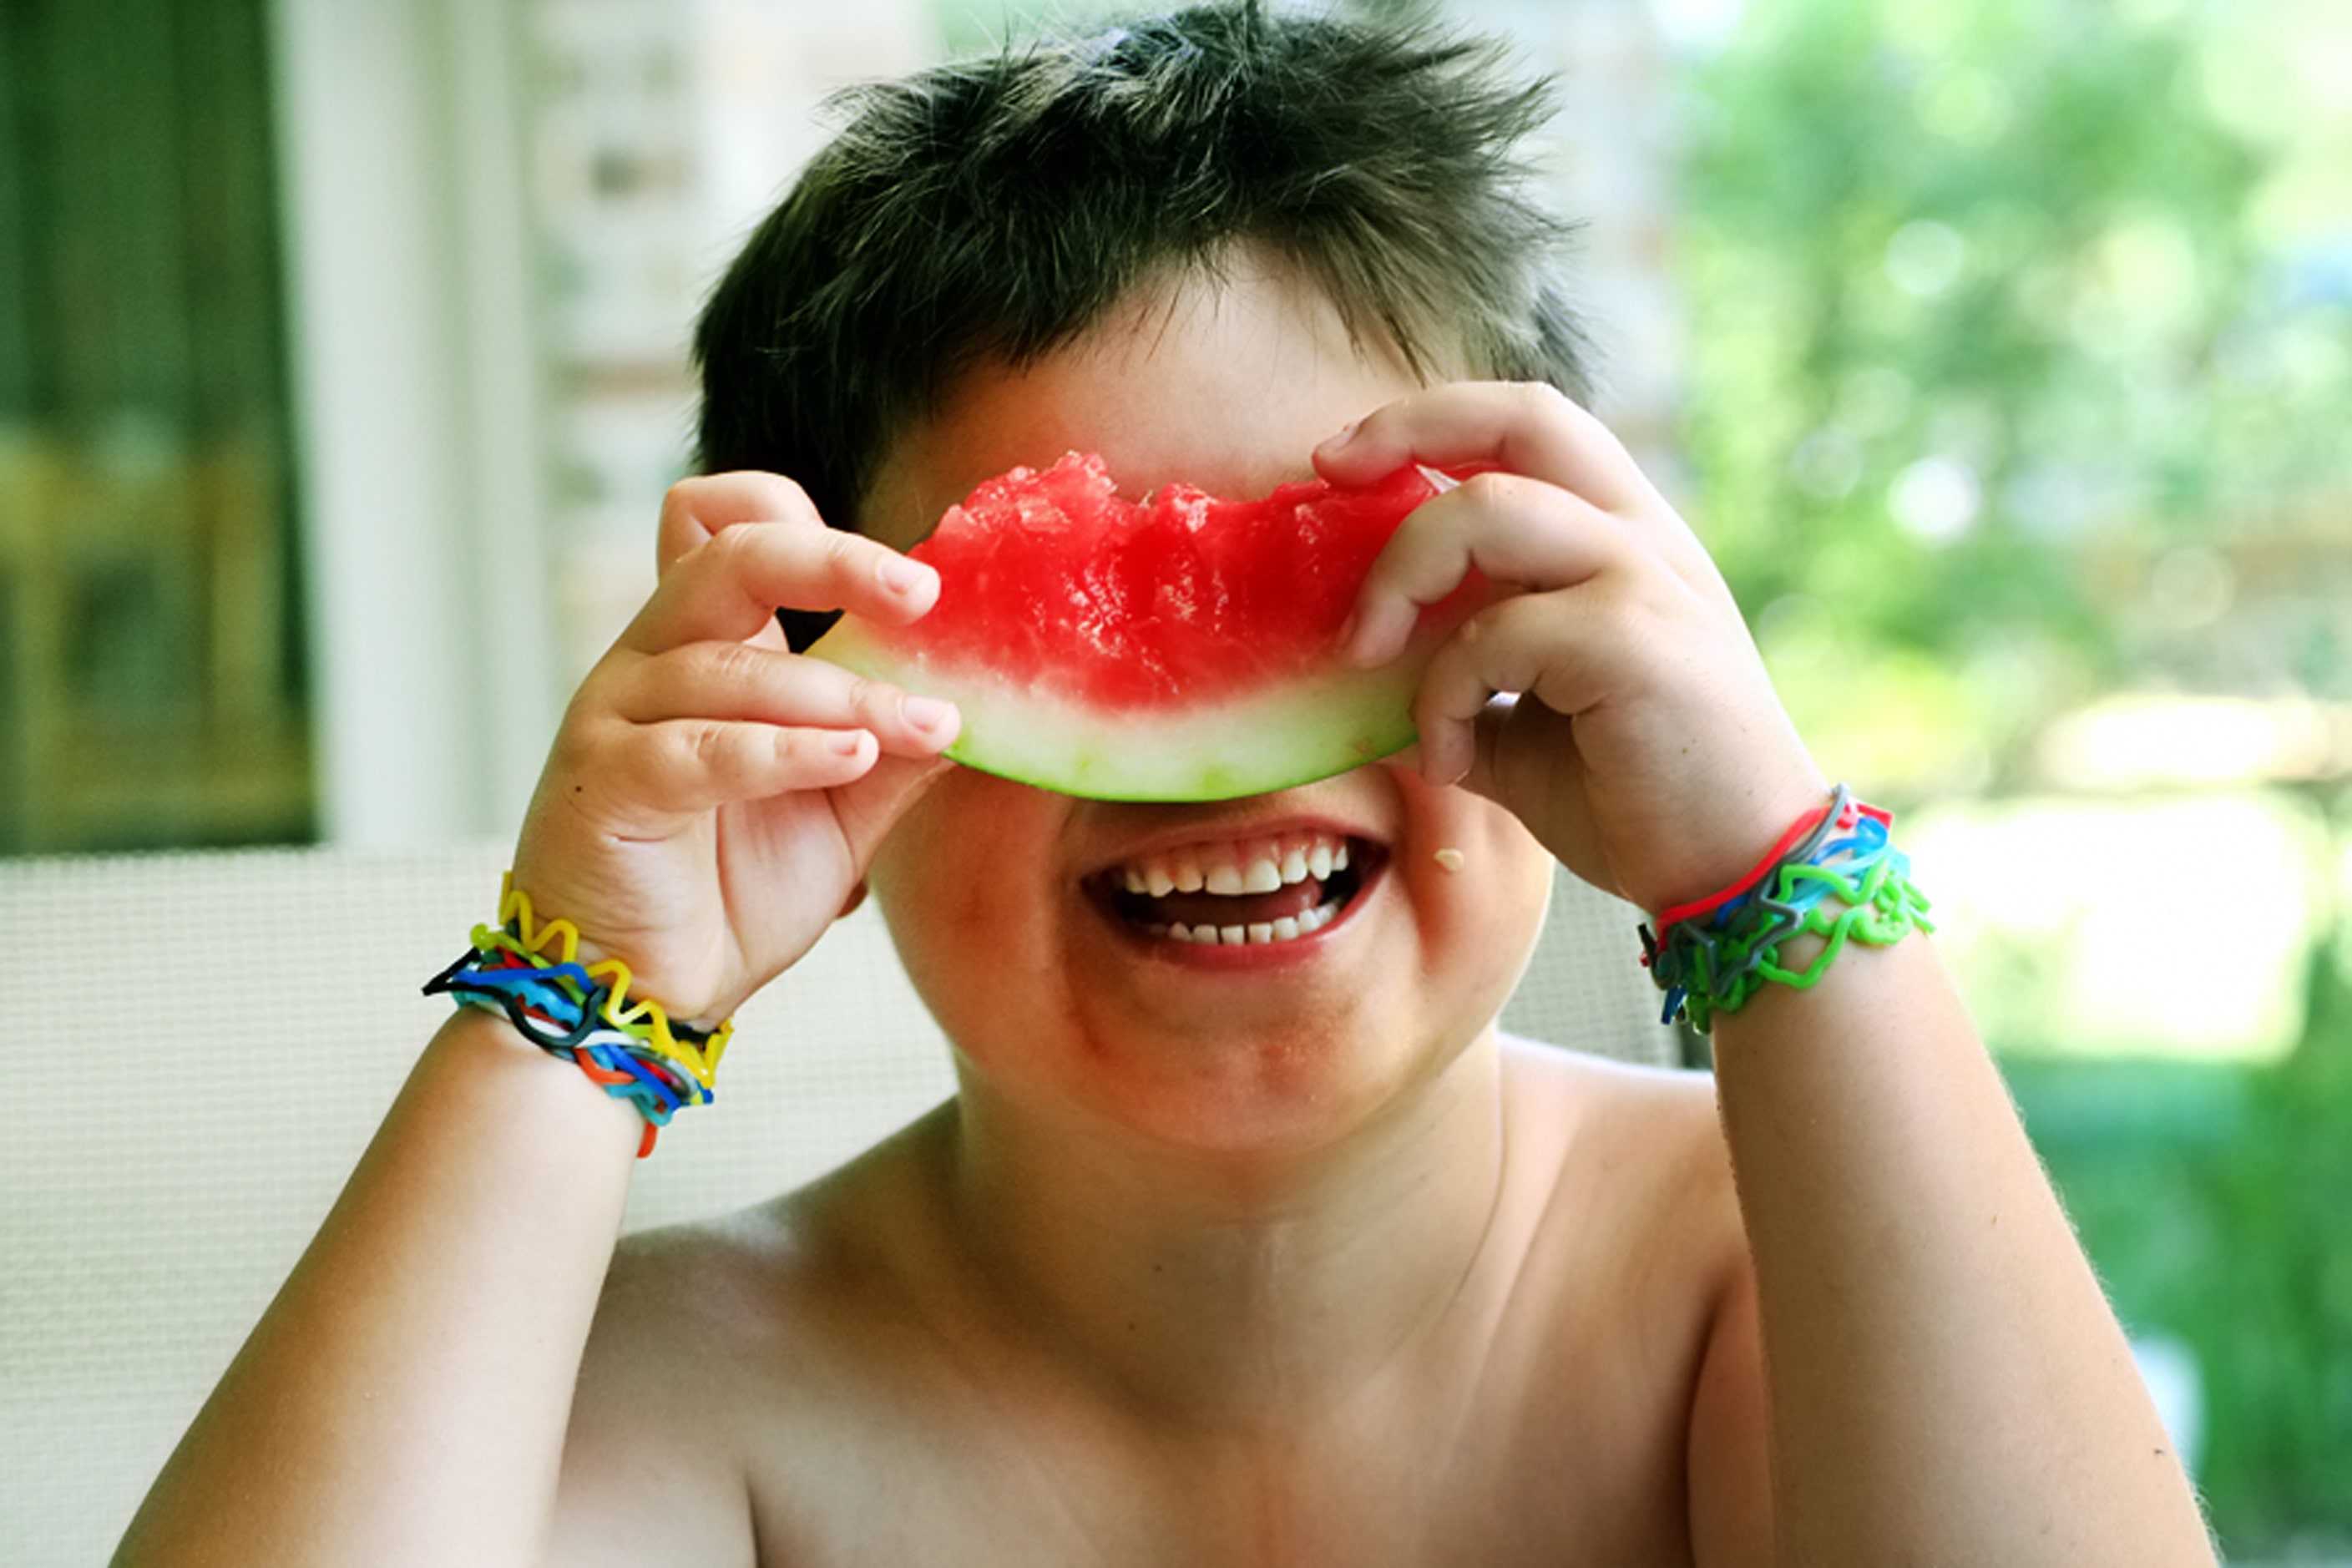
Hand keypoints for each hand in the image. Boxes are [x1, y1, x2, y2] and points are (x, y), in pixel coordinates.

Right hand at [510, 472, 959, 1021]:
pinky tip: (854, 759)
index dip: (809, 524)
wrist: (640, 994)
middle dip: (834, 562)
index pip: (723, 523)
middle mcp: (652, 660)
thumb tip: (972, 702)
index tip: (912, 578)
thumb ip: (894, 751)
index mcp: (705, 646)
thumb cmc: (727, 892)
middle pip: (730, 556)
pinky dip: (785, 751)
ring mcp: (616, 715)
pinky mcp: (604, 783)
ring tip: (926, 726)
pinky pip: (700, 749)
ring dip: (844, 696)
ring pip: (733, 668)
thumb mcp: (839, 813)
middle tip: (922, 595)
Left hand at [1317, 382, 1825, 915]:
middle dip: (1406, 428)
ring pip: (1488, 509)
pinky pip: (1492, 631)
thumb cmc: (1639, 802)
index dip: (1432, 420)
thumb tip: (1364, 673)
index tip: (1344, 460)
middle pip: (1522, 417)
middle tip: (1326, 476)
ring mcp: (1644, 580)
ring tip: (1367, 655)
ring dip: (1401, 577)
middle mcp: (1642, 538)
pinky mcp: (1631, 640)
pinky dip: (1439, 693)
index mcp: (1624, 540)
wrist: (1738, 876)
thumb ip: (1461, 679)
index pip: (1530, 425)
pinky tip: (1445, 758)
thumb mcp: (1524, 726)